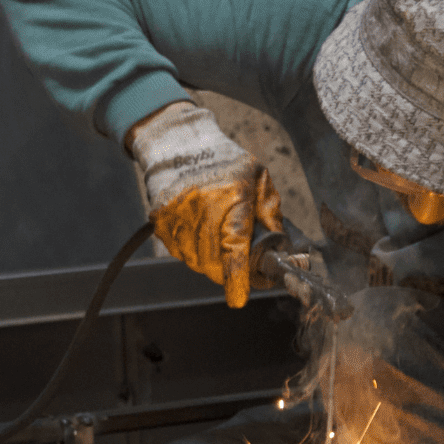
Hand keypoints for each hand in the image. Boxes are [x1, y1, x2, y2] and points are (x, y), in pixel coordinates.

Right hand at [129, 102, 281, 307]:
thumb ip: (271, 212)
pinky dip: (193, 253)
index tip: (238, 298)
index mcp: (233, 196)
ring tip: (219, 243)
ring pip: (196, 261)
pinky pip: (179, 252)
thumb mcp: (260, 178)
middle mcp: (202, 207)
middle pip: (215, 261)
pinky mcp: (161, 220)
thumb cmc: (226, 162)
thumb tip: (281, 247)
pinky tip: (200, 235)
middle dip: (229, 273)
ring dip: (211, 264)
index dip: (236, 275)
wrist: (180, 145)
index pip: (234, 244)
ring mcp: (178, 215)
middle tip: (239, 268)